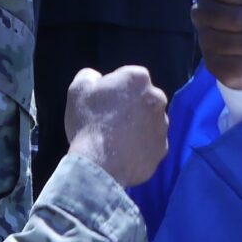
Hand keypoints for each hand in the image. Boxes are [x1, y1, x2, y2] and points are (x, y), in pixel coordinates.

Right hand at [65, 65, 169, 186]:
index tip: (103, 102)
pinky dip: (141, 146)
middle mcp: (157, 98)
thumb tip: (97, 78)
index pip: (128, 77)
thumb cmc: (89, 122)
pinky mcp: (163, 148)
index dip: (114, 89)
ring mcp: (163, 125)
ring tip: (117, 139)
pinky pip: (151, 143)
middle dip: (130, 105)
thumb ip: (89, 76)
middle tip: (109, 121)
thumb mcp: (78, 89)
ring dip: (137, 125)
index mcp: (138, 78)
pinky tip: (124, 152)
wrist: (101, 165)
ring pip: (149, 121)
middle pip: (142, 98)